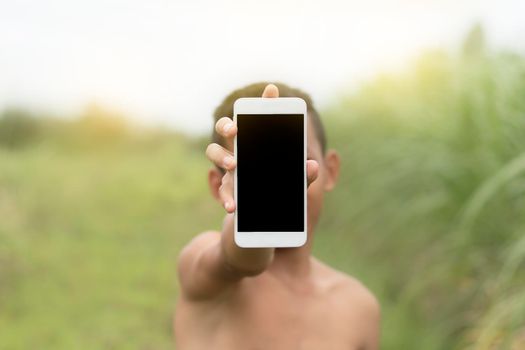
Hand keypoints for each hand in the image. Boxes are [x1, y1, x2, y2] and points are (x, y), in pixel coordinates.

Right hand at [205, 84, 318, 213]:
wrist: (265, 218)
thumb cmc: (279, 191)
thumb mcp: (295, 183)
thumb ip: (304, 175)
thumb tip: (313, 165)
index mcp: (258, 144)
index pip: (260, 119)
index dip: (264, 104)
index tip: (272, 90)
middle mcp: (241, 151)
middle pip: (227, 128)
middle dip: (227, 125)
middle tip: (235, 130)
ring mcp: (231, 169)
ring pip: (214, 151)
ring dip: (221, 157)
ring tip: (233, 166)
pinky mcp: (227, 188)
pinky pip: (222, 188)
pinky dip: (226, 197)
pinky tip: (233, 206)